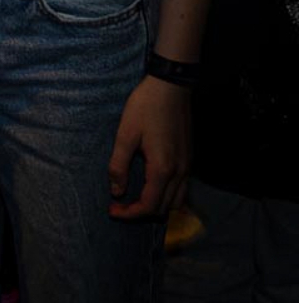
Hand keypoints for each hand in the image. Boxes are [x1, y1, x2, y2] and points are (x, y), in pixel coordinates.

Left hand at [107, 75, 190, 219]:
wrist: (171, 88)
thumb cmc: (145, 108)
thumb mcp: (125, 134)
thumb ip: (118, 165)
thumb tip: (116, 191)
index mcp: (162, 169)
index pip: (148, 205)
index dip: (129, 213)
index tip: (112, 210)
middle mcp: (180, 172)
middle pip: (164, 208)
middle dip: (141, 212)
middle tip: (120, 206)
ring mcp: (188, 166)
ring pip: (176, 200)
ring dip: (157, 206)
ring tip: (135, 200)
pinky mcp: (189, 158)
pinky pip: (182, 188)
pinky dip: (167, 195)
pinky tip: (151, 186)